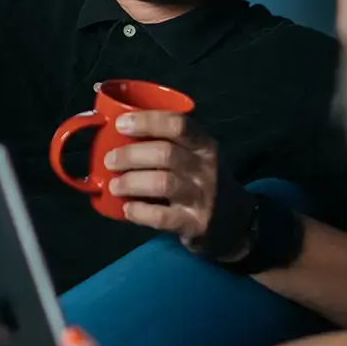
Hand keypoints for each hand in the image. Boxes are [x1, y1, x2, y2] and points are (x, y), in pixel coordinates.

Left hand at [103, 111, 249, 256]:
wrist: (236, 223)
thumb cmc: (204, 182)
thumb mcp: (197, 157)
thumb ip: (169, 145)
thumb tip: (119, 134)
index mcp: (204, 145)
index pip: (178, 124)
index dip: (147, 121)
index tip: (121, 124)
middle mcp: (206, 168)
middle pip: (165, 153)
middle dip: (131, 155)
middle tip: (110, 160)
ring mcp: (202, 197)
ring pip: (162, 183)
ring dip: (131, 182)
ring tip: (114, 185)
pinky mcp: (195, 224)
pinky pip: (162, 216)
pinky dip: (139, 212)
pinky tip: (127, 209)